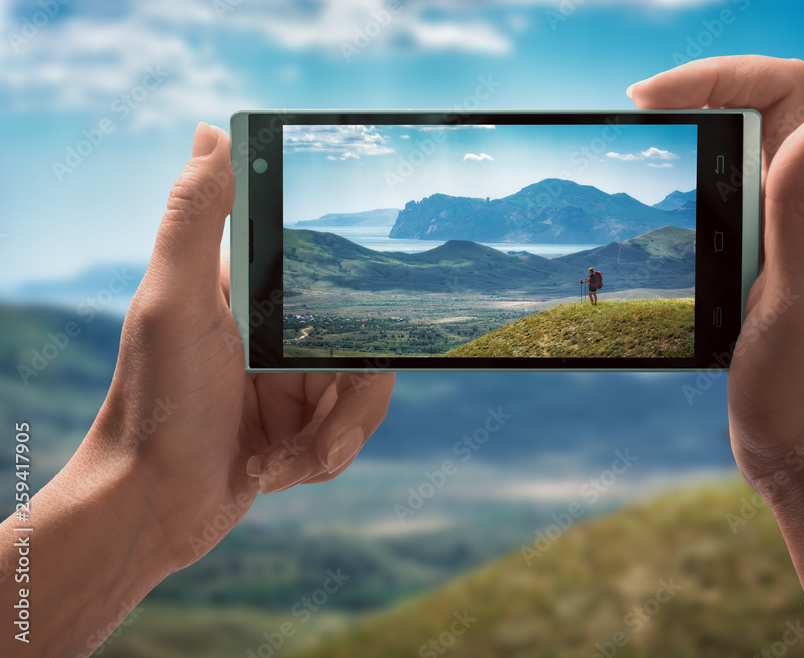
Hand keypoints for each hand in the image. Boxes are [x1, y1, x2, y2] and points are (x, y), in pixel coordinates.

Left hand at [86, 123, 394, 571]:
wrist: (149, 511)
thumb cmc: (155, 404)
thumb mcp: (174, 304)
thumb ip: (195, 218)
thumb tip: (212, 131)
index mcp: (250, 295)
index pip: (333, 277)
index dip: (362, 299)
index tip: (375, 322)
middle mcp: (274, 335)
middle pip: (364, 347)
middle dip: (348, 404)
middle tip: (317, 435)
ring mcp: (288, 385)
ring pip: (363, 397)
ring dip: (334, 440)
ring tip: (290, 463)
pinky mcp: (296, 430)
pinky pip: (344, 436)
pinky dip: (319, 460)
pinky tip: (274, 475)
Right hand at [629, 57, 803, 497]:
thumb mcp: (799, 298)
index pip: (783, 90)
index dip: (717, 74)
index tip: (648, 100)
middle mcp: (797, 209)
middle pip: (754, 109)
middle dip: (693, 93)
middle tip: (631, 117)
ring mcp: (773, 237)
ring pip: (734, 157)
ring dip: (685, 141)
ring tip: (630, 154)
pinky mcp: (750, 268)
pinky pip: (719, 205)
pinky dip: (680, 193)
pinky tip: (647, 224)